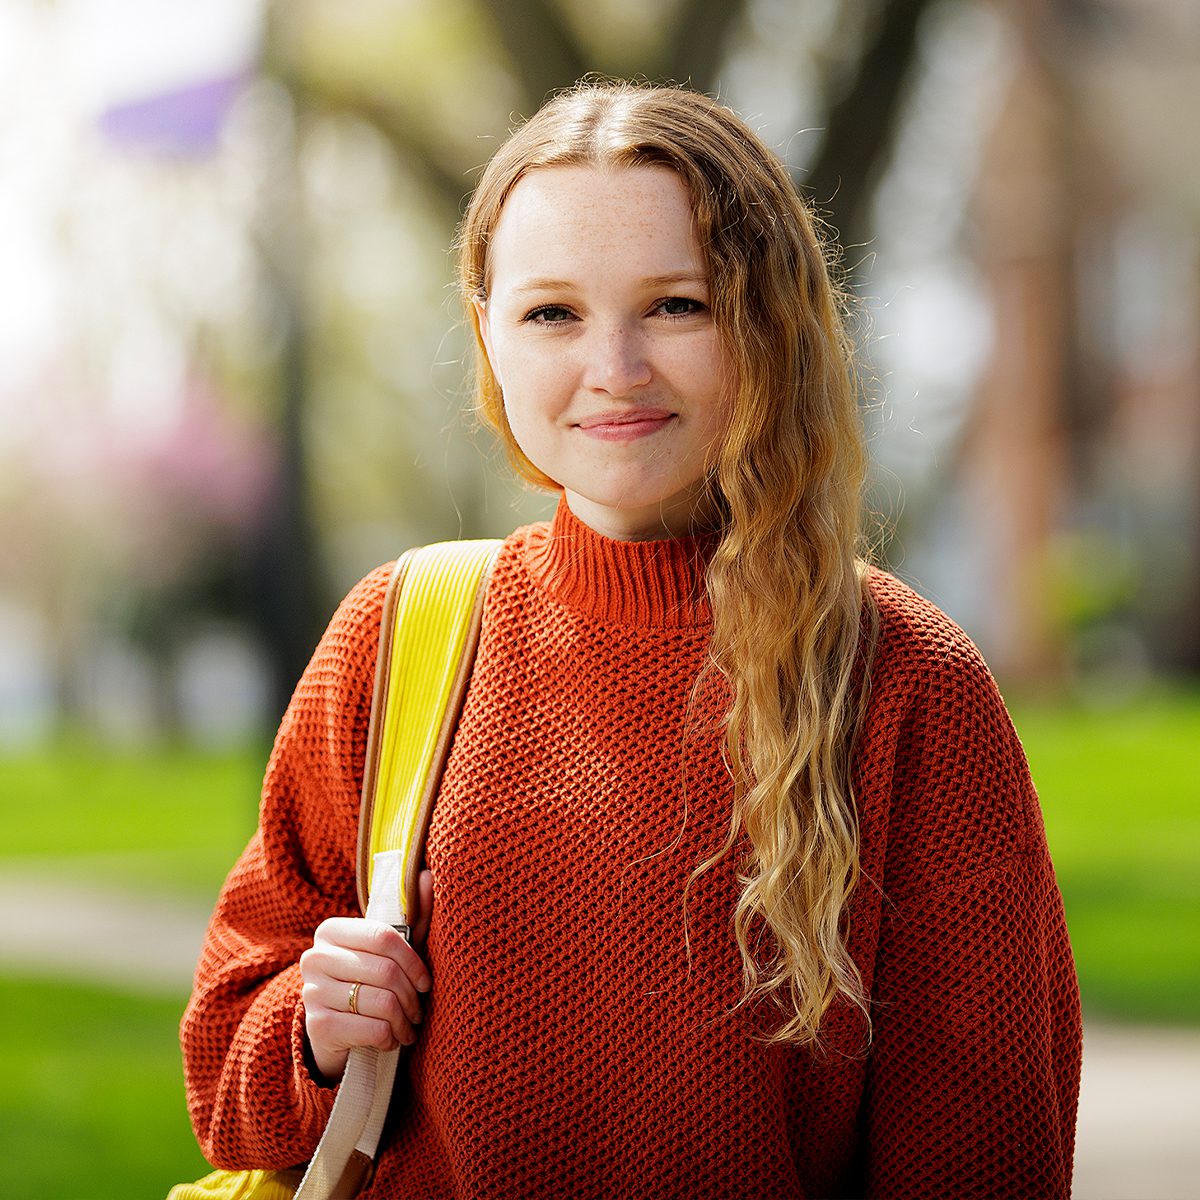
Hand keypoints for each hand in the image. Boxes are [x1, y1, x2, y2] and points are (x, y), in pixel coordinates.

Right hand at [300, 869, 433, 1083]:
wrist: (335, 1033)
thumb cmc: (369, 982)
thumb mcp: (391, 950)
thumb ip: (412, 914)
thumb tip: (426, 874)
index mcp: (331, 930)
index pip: (384, 937)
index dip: (413, 961)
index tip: (426, 982)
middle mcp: (315, 957)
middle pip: (386, 971)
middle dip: (412, 996)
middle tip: (419, 1010)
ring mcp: (312, 991)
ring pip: (382, 1002)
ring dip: (404, 1020)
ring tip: (409, 1026)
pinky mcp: (316, 1026)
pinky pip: (371, 1028)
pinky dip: (390, 1037)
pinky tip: (391, 1039)